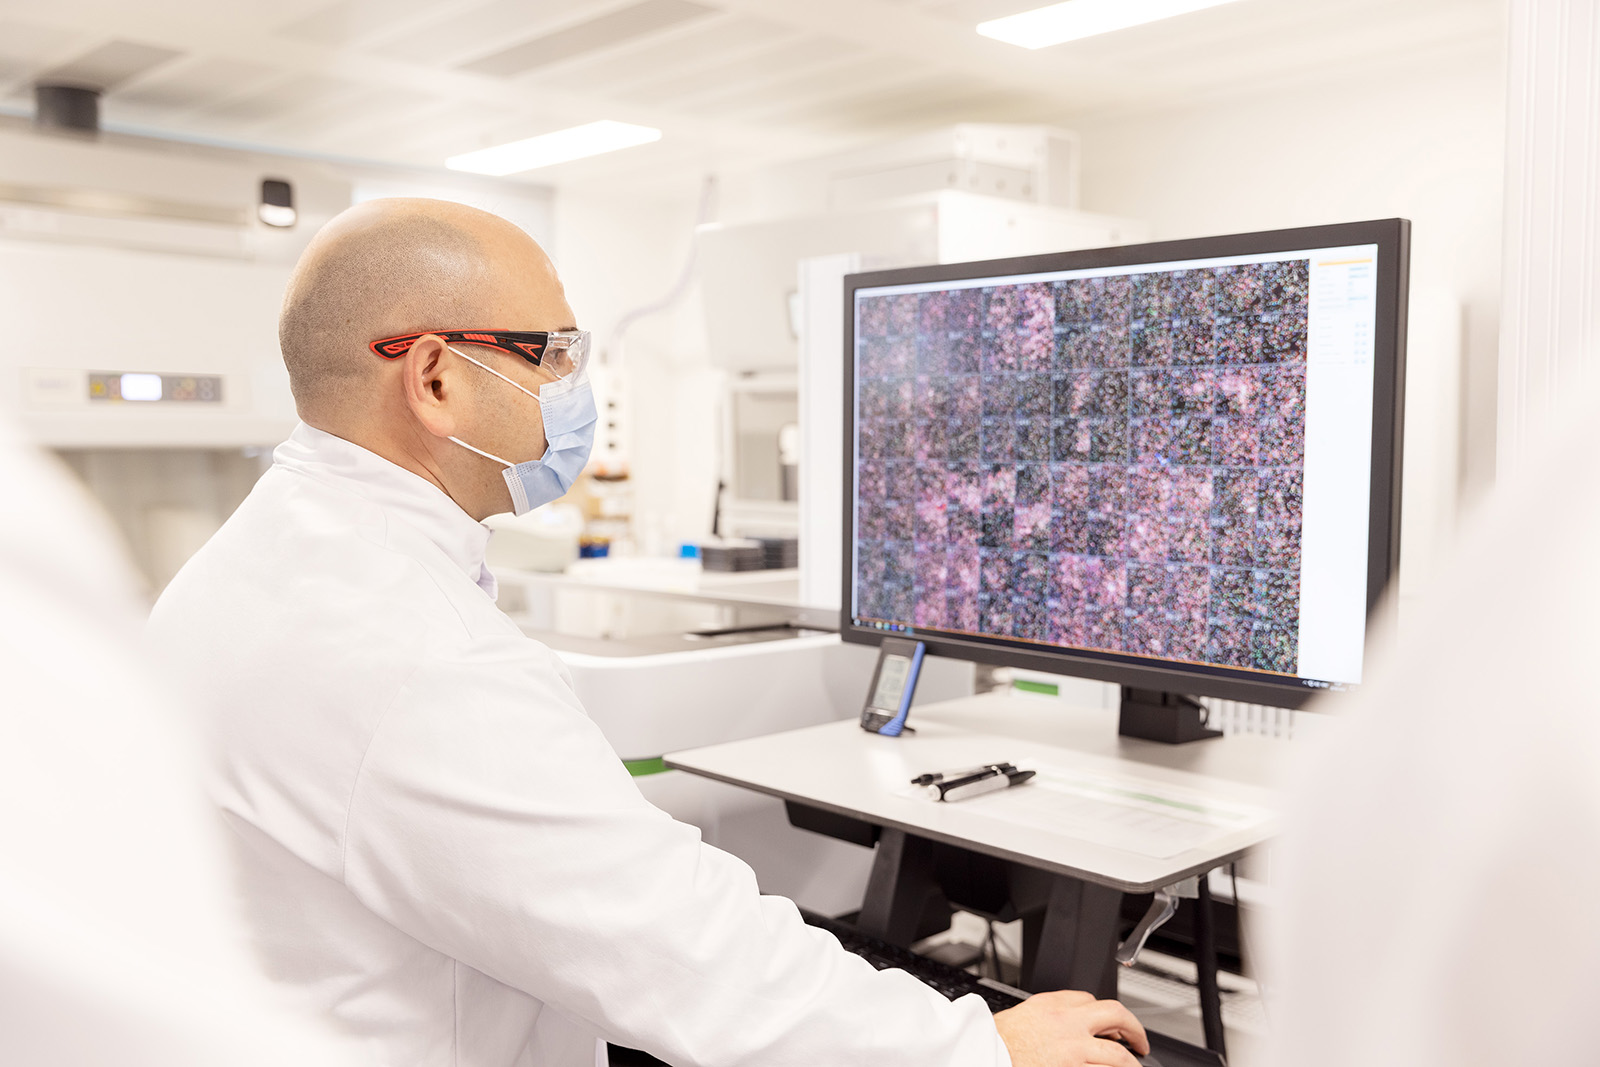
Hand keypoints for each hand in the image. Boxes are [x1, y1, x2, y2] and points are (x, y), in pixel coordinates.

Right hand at [993, 990, 1148, 1066]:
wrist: (982, 1054)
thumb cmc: (994, 1041)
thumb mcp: (1020, 1016)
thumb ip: (1043, 1017)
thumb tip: (1056, 1026)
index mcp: (1051, 1005)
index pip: (1088, 999)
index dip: (1103, 1013)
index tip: (1109, 1024)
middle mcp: (1067, 1023)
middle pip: (1115, 1015)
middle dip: (1134, 1028)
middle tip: (1139, 1042)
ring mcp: (1074, 1049)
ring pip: (1118, 1054)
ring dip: (1130, 1063)